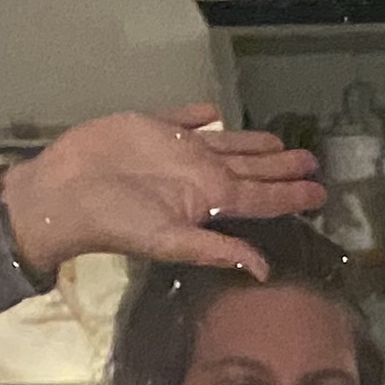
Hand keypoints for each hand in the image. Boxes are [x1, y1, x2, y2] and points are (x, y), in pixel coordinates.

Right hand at [0, 106, 323, 280]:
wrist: (64, 193)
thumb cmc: (115, 222)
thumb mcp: (170, 241)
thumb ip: (217, 249)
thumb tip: (264, 271)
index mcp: (209, 201)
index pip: (261, 199)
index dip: (291, 195)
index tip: (320, 193)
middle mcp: (199, 175)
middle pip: (251, 169)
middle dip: (282, 166)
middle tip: (312, 161)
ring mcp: (176, 151)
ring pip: (226, 144)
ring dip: (253, 142)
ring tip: (281, 141)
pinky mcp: (150, 128)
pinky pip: (181, 118)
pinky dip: (198, 115)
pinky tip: (214, 113)